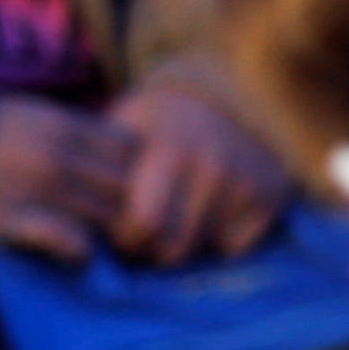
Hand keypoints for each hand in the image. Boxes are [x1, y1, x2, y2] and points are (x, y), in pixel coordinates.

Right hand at [0, 89, 132, 261]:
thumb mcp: (30, 114)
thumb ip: (74, 131)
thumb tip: (120, 152)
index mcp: (64, 125)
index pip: (134, 150)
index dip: (143, 171)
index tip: (137, 187)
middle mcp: (59, 155)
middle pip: (129, 186)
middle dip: (136, 207)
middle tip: (133, 226)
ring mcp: (38, 189)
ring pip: (108, 216)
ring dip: (114, 233)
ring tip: (112, 245)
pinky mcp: (12, 219)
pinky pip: (69, 240)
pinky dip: (81, 250)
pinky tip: (78, 254)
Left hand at [106, 75, 292, 266]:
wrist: (222, 100)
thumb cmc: (155, 124)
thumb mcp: (120, 129)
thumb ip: (99, 168)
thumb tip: (74, 217)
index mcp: (170, 149)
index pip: (143, 226)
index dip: (126, 237)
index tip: (123, 229)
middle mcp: (215, 165)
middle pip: (175, 246)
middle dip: (154, 248)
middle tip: (148, 234)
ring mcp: (249, 181)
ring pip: (205, 248)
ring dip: (186, 243)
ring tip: (176, 222)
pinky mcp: (274, 195)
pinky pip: (236, 246)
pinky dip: (219, 240)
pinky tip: (208, 217)